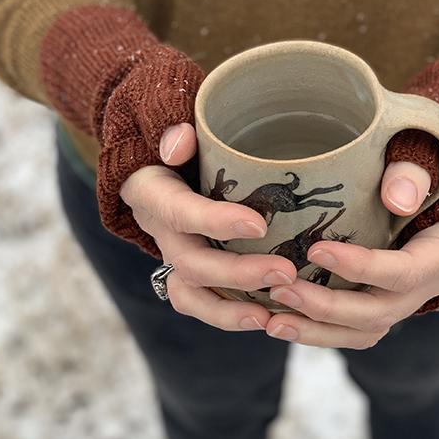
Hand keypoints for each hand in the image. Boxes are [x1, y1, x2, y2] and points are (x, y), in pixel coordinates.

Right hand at [120, 122, 297, 332]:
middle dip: (238, 273)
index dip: (214, 222)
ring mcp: (175, 257)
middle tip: (286, 272)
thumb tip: (180, 142)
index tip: (258, 226)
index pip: (178, 210)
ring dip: (229, 310)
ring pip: (190, 295)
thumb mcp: (174, 118)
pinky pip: (202, 304)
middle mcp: (160, 231)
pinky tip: (269, 319)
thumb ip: (176, 127)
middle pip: (191, 263)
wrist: (167, 160)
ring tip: (269, 318)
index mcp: (152, 192)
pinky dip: (231, 315)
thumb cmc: (186, 137)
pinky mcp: (192, 275)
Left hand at [263, 160, 438, 348]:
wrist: (432, 199)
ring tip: (272, 321)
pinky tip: (278, 322)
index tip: (316, 250)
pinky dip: (314, 331)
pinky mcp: (382, 310)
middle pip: (378, 313)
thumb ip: (412, 172)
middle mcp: (429, 288)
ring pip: (362, 333)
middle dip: (327, 307)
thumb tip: (397, 199)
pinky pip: (350, 333)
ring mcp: (405, 304)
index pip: (405, 272)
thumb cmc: (422, 173)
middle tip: (280, 289)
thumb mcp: (426, 160)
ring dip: (315, 330)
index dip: (361, 268)